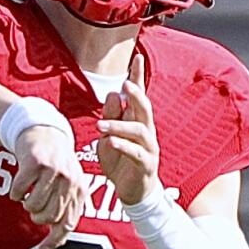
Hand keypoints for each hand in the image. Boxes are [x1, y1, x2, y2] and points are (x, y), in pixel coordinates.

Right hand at [8, 123, 89, 248]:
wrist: (44, 130)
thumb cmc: (54, 163)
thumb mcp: (67, 184)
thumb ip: (64, 209)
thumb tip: (56, 242)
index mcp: (79, 189)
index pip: (68, 223)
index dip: (54, 240)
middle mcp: (70, 180)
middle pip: (49, 217)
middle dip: (37, 217)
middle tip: (32, 208)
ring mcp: (53, 171)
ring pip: (34, 206)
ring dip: (26, 205)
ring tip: (27, 195)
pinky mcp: (35, 163)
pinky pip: (19, 191)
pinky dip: (15, 193)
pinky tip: (18, 187)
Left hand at [97, 54, 158, 206]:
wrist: (132, 191)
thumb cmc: (120, 161)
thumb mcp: (109, 137)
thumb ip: (111, 117)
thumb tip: (112, 94)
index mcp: (137, 121)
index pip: (138, 95)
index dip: (138, 77)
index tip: (137, 57)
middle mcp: (146, 130)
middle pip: (144, 108)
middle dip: (136, 95)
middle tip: (125, 85)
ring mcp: (148, 147)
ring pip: (140, 130)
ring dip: (120, 125)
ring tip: (100, 125)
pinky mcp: (146, 164)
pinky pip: (136, 152)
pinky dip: (123, 145)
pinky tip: (112, 142)